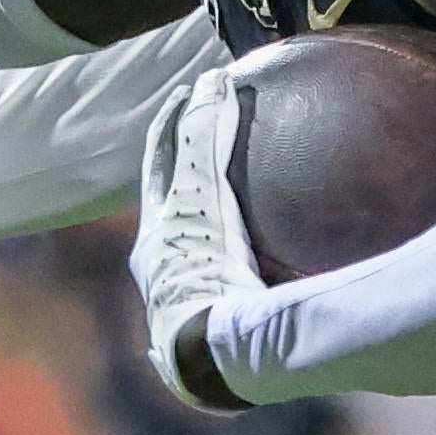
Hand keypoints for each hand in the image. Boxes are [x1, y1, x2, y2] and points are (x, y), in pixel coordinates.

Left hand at [131, 63, 254, 411]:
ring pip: (200, 257)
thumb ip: (206, 136)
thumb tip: (212, 77)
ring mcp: (192, 310)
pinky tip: (281, 279)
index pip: (159, 164)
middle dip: (189, 180)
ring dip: (217, 230)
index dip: (173, 122)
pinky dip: (252, 275)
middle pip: (173, 213)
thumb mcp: (201, 195)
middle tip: (214, 147)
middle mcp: (163, 276)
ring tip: (249, 211)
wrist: (219, 357)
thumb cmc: (205, 271)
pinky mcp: (221, 340)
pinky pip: (238, 293)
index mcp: (155, 238)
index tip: (190, 89)